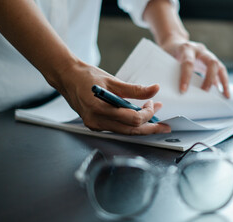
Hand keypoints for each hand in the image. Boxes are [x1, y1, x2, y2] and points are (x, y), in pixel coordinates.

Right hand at [54, 60, 170, 134]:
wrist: (67, 78)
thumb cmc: (86, 77)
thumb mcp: (112, 80)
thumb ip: (135, 89)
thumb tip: (154, 89)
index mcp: (99, 108)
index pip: (132, 119)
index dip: (147, 113)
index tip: (152, 102)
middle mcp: (96, 121)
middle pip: (131, 131)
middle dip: (150, 128)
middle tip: (165, 126)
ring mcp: (95, 125)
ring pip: (125, 132)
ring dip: (142, 126)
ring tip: (155, 117)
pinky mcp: (96, 125)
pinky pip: (118, 129)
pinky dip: (131, 124)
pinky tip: (140, 117)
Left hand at [160, 38, 229, 97]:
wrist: (175, 42)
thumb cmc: (168, 52)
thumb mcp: (164, 57)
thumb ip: (165, 69)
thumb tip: (163, 88)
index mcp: (186, 48)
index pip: (188, 62)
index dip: (186, 77)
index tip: (183, 90)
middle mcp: (199, 50)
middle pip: (211, 62)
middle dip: (209, 79)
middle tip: (205, 92)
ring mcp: (207, 55)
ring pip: (219, 66)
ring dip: (223, 81)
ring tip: (225, 95)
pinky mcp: (211, 61)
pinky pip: (220, 72)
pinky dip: (223, 82)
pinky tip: (224, 94)